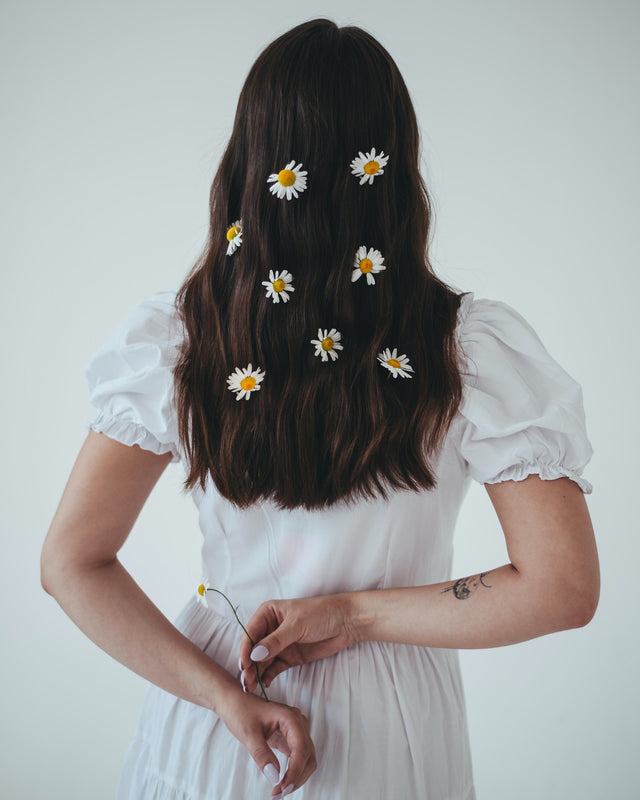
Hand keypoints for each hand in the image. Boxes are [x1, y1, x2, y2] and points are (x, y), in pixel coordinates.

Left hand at [216, 687, 316, 797]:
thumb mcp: (248, 733)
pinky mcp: (289, 737)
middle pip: (308, 755)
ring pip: (306, 758)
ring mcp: (295, 730)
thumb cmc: (240, 710)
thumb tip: (274, 776)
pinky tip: (283, 781)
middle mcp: (297, 723)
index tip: (283, 788)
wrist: (233, 702)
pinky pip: (298, 757)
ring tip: (280, 790)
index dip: (295, 771)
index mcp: (290, 718)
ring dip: (297, 776)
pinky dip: (293, 771)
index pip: (301, 749)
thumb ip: (262, 754)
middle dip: (297, 777)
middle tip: (280, 793)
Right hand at [239, 594, 359, 692]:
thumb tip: (255, 654)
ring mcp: (279, 644)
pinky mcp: (289, 657)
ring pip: (262, 661)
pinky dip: (268, 676)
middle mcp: (270, 628)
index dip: (245, 649)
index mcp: (268, 613)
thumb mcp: (297, 625)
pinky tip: (265, 684)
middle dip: (249, 665)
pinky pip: (274, 668)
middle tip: (246, 682)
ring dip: (256, 673)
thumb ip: (275, 641)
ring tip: (252, 687)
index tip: (244, 665)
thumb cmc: (321, 614)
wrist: (346, 622)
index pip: (250, 633)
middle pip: (254, 649)